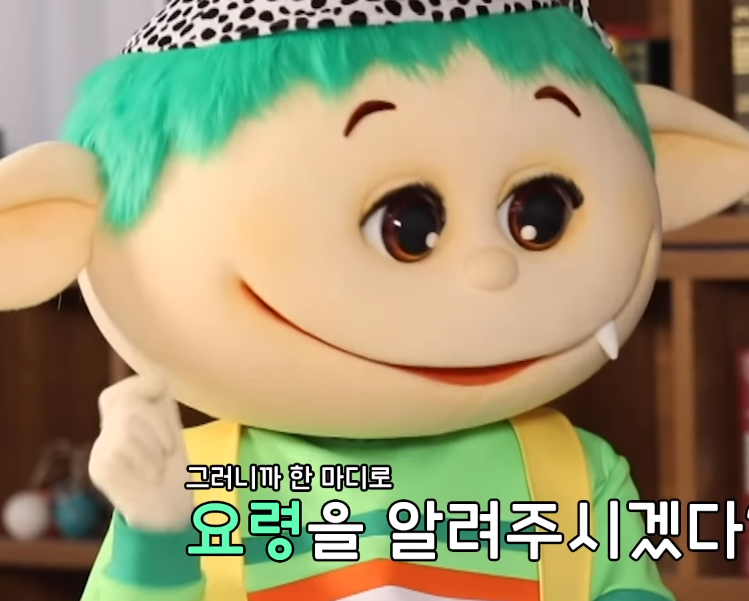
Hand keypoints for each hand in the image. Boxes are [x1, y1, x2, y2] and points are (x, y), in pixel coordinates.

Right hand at [89, 375, 193, 531]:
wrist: (169, 520)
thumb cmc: (175, 480)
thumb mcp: (171, 435)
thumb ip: (160, 407)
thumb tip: (157, 377)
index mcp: (126, 427)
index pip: (120, 392)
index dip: (141, 387)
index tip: (163, 402)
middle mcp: (108, 436)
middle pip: (126, 399)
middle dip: (157, 419)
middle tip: (169, 447)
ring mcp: (101, 452)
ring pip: (128, 417)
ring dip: (156, 440)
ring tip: (160, 464)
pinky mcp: (99, 468)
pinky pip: (123, 443)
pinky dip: (148, 458)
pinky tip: (152, 475)